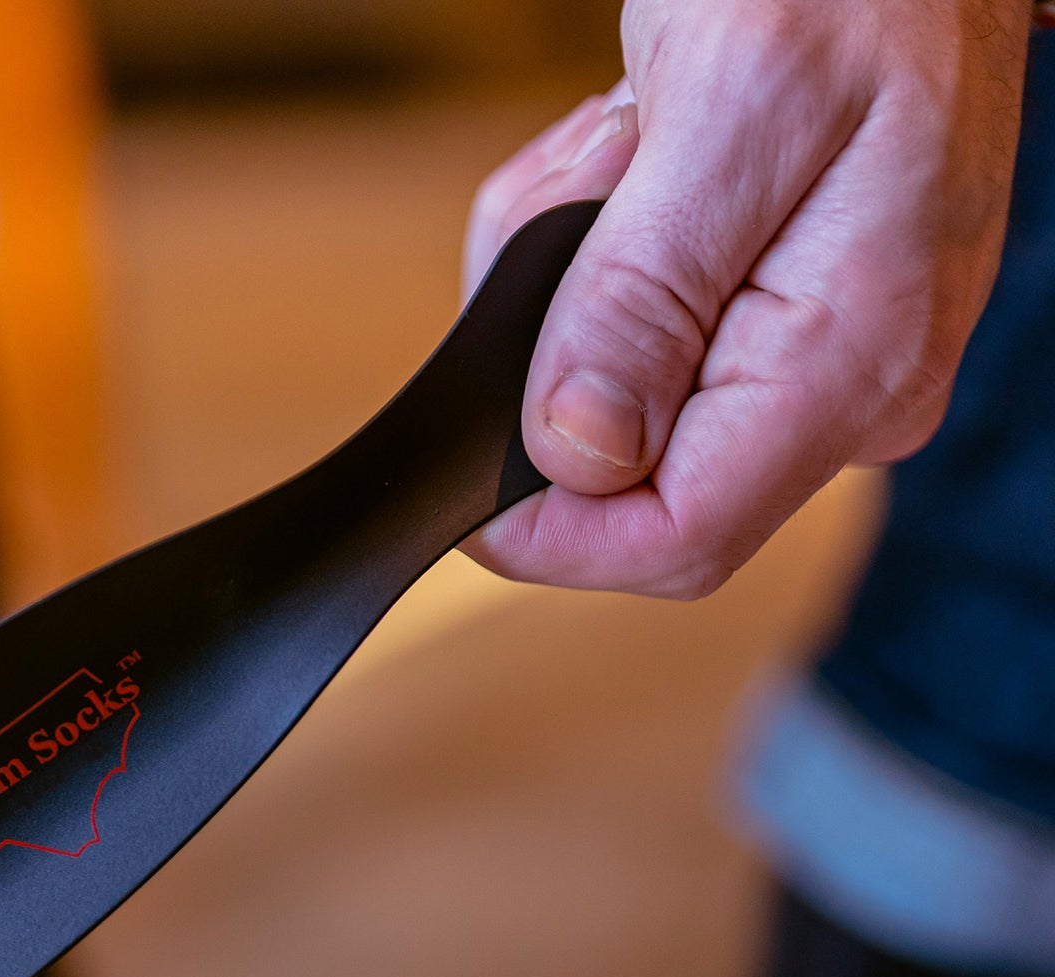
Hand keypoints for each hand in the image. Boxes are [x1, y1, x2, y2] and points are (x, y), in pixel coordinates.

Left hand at [462, 0, 1030, 597]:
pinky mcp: (773, 335)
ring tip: (614, 152)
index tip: (464, 471)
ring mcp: (808, 371)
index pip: (675, 537)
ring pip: (610, 407)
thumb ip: (645, 293)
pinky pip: (634, 348)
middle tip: (574, 201)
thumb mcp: (733, 100)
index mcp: (851, 364)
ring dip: (561, 287)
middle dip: (549, 360)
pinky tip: (628, 162)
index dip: (546, 534)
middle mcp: (844, 396)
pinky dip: (588, 262)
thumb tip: (576, 448)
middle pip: (625, 479)